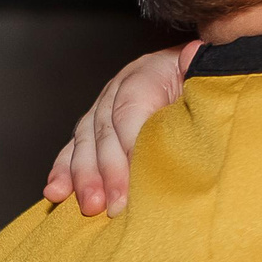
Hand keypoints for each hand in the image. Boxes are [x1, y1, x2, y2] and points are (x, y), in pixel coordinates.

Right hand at [43, 42, 198, 215]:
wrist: (191, 70)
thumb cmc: (201, 78)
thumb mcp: (205, 71)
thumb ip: (198, 68)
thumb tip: (194, 55)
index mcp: (148, 72)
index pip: (131, 108)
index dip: (131, 142)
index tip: (140, 174)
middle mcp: (119, 88)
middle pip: (105, 130)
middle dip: (107, 170)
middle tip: (115, 205)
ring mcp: (103, 107)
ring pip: (85, 141)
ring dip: (84, 176)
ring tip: (90, 206)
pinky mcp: (94, 126)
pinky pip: (74, 148)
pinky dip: (63, 171)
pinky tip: (55, 192)